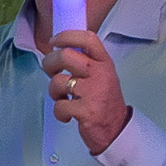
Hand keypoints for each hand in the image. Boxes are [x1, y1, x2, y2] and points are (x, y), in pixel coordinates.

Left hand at [40, 30, 132, 154]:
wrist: (116, 130)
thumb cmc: (105, 102)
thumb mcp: (102, 75)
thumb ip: (86, 62)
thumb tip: (61, 50)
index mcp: (103, 63)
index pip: (87, 39)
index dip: (66, 36)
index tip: (55, 41)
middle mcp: (99, 74)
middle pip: (65, 56)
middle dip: (50, 63)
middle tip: (51, 70)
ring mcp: (93, 92)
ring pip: (58, 82)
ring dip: (54, 92)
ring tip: (62, 98)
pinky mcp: (86, 111)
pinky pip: (59, 106)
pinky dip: (59, 113)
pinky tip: (67, 114)